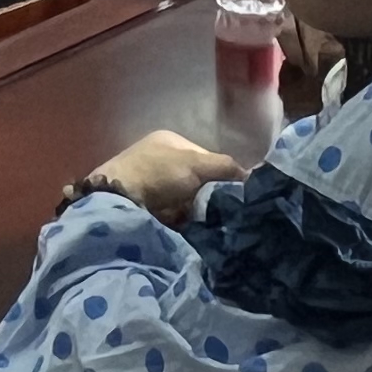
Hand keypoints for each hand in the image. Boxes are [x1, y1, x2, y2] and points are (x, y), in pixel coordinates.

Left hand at [82, 128, 246, 220]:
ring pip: (188, 200)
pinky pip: (176, 215)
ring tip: (212, 224)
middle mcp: (161, 160)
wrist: (118, 204)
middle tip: (224, 212)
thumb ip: (225, 167)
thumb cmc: (157, 174)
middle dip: (209, 196)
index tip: (234, 194)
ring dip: (198, 212)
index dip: (222, 174)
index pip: (206, 157)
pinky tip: (195, 230)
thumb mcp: (195, 164)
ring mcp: (152, 184)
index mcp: (169, 142)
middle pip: (198, 180)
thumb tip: (253, 176)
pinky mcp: (147, 207)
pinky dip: (185, 222)